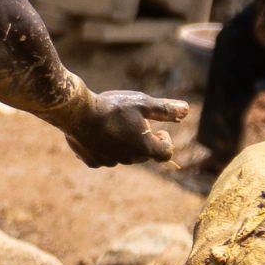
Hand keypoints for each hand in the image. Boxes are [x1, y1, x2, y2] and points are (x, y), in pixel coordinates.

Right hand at [65, 90, 192, 168]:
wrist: (77, 112)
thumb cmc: (112, 106)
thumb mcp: (142, 103)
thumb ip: (165, 109)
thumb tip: (187, 110)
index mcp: (144, 147)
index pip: (166, 153)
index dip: (165, 141)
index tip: (158, 128)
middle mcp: (128, 159)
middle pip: (144, 155)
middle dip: (145, 141)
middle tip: (136, 122)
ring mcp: (109, 161)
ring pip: (124, 156)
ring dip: (125, 144)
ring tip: (115, 125)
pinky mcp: (92, 161)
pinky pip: (104, 158)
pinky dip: (105, 148)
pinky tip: (98, 134)